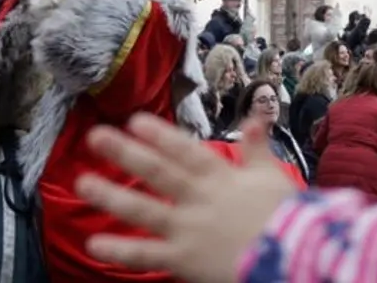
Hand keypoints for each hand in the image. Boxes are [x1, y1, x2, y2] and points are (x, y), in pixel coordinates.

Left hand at [75, 113, 295, 282]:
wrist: (293, 256)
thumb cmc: (286, 216)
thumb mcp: (273, 176)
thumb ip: (257, 148)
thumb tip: (255, 116)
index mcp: (220, 177)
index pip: (185, 150)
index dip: (159, 135)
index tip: (134, 119)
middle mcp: (198, 198)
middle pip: (156, 172)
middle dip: (124, 153)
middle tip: (95, 136)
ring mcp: (188, 229)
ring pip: (143, 209)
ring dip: (111, 195)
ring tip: (82, 182)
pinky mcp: (183, 260)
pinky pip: (147, 255)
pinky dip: (121, 250)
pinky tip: (94, 243)